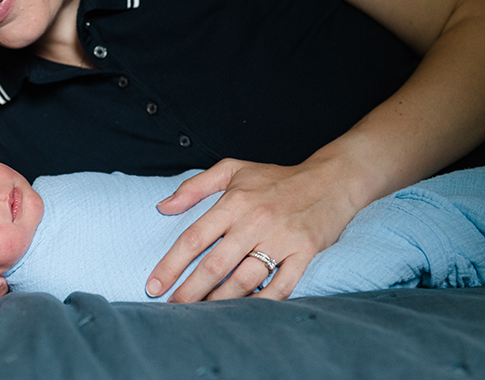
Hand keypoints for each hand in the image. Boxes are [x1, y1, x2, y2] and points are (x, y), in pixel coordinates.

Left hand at [146, 158, 360, 301]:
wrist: (331, 180)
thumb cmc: (276, 177)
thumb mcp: (232, 169)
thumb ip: (194, 187)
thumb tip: (163, 207)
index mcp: (234, 202)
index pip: (194, 237)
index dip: (171, 264)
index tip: (154, 285)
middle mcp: (255, 221)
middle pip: (215, 264)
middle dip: (190, 291)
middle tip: (173, 309)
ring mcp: (281, 239)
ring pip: (245, 279)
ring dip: (220, 301)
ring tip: (202, 316)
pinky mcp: (304, 253)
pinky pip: (281, 286)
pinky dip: (262, 302)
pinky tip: (243, 311)